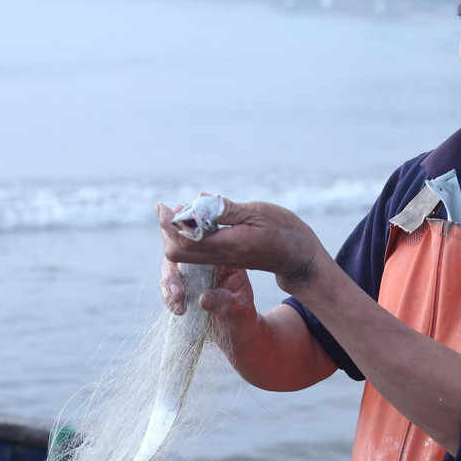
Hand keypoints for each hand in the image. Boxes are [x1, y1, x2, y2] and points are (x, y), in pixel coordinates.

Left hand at [156, 197, 325, 295]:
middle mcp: (221, 256)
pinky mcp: (225, 259)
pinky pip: (198, 251)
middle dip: (168, 230)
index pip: (186, 241)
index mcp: (228, 244)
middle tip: (173, 207)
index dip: (169, 224)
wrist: (298, 257)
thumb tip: (199, 200)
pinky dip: (190, 234)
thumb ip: (226, 210)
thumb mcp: (258, 212)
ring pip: (185, 254)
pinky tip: (199, 217)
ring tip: (186, 209)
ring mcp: (222, 260)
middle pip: (177, 252)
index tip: (163, 206)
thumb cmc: (284, 231)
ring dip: (178, 232)